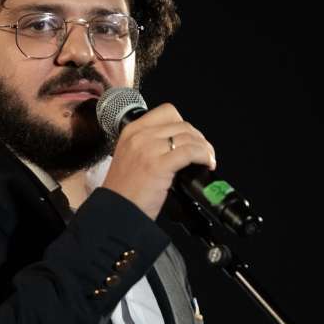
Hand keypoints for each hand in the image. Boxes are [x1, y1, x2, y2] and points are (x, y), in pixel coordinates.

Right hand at [101, 103, 215, 220]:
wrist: (116, 211)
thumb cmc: (123, 191)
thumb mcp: (130, 157)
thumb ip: (149, 146)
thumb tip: (177, 145)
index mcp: (131, 131)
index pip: (167, 112)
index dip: (184, 124)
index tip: (190, 138)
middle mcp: (139, 136)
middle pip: (182, 124)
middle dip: (198, 138)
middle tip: (203, 151)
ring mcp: (149, 149)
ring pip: (189, 137)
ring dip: (204, 148)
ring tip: (207, 159)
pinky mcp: (159, 165)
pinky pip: (190, 152)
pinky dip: (204, 156)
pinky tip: (207, 164)